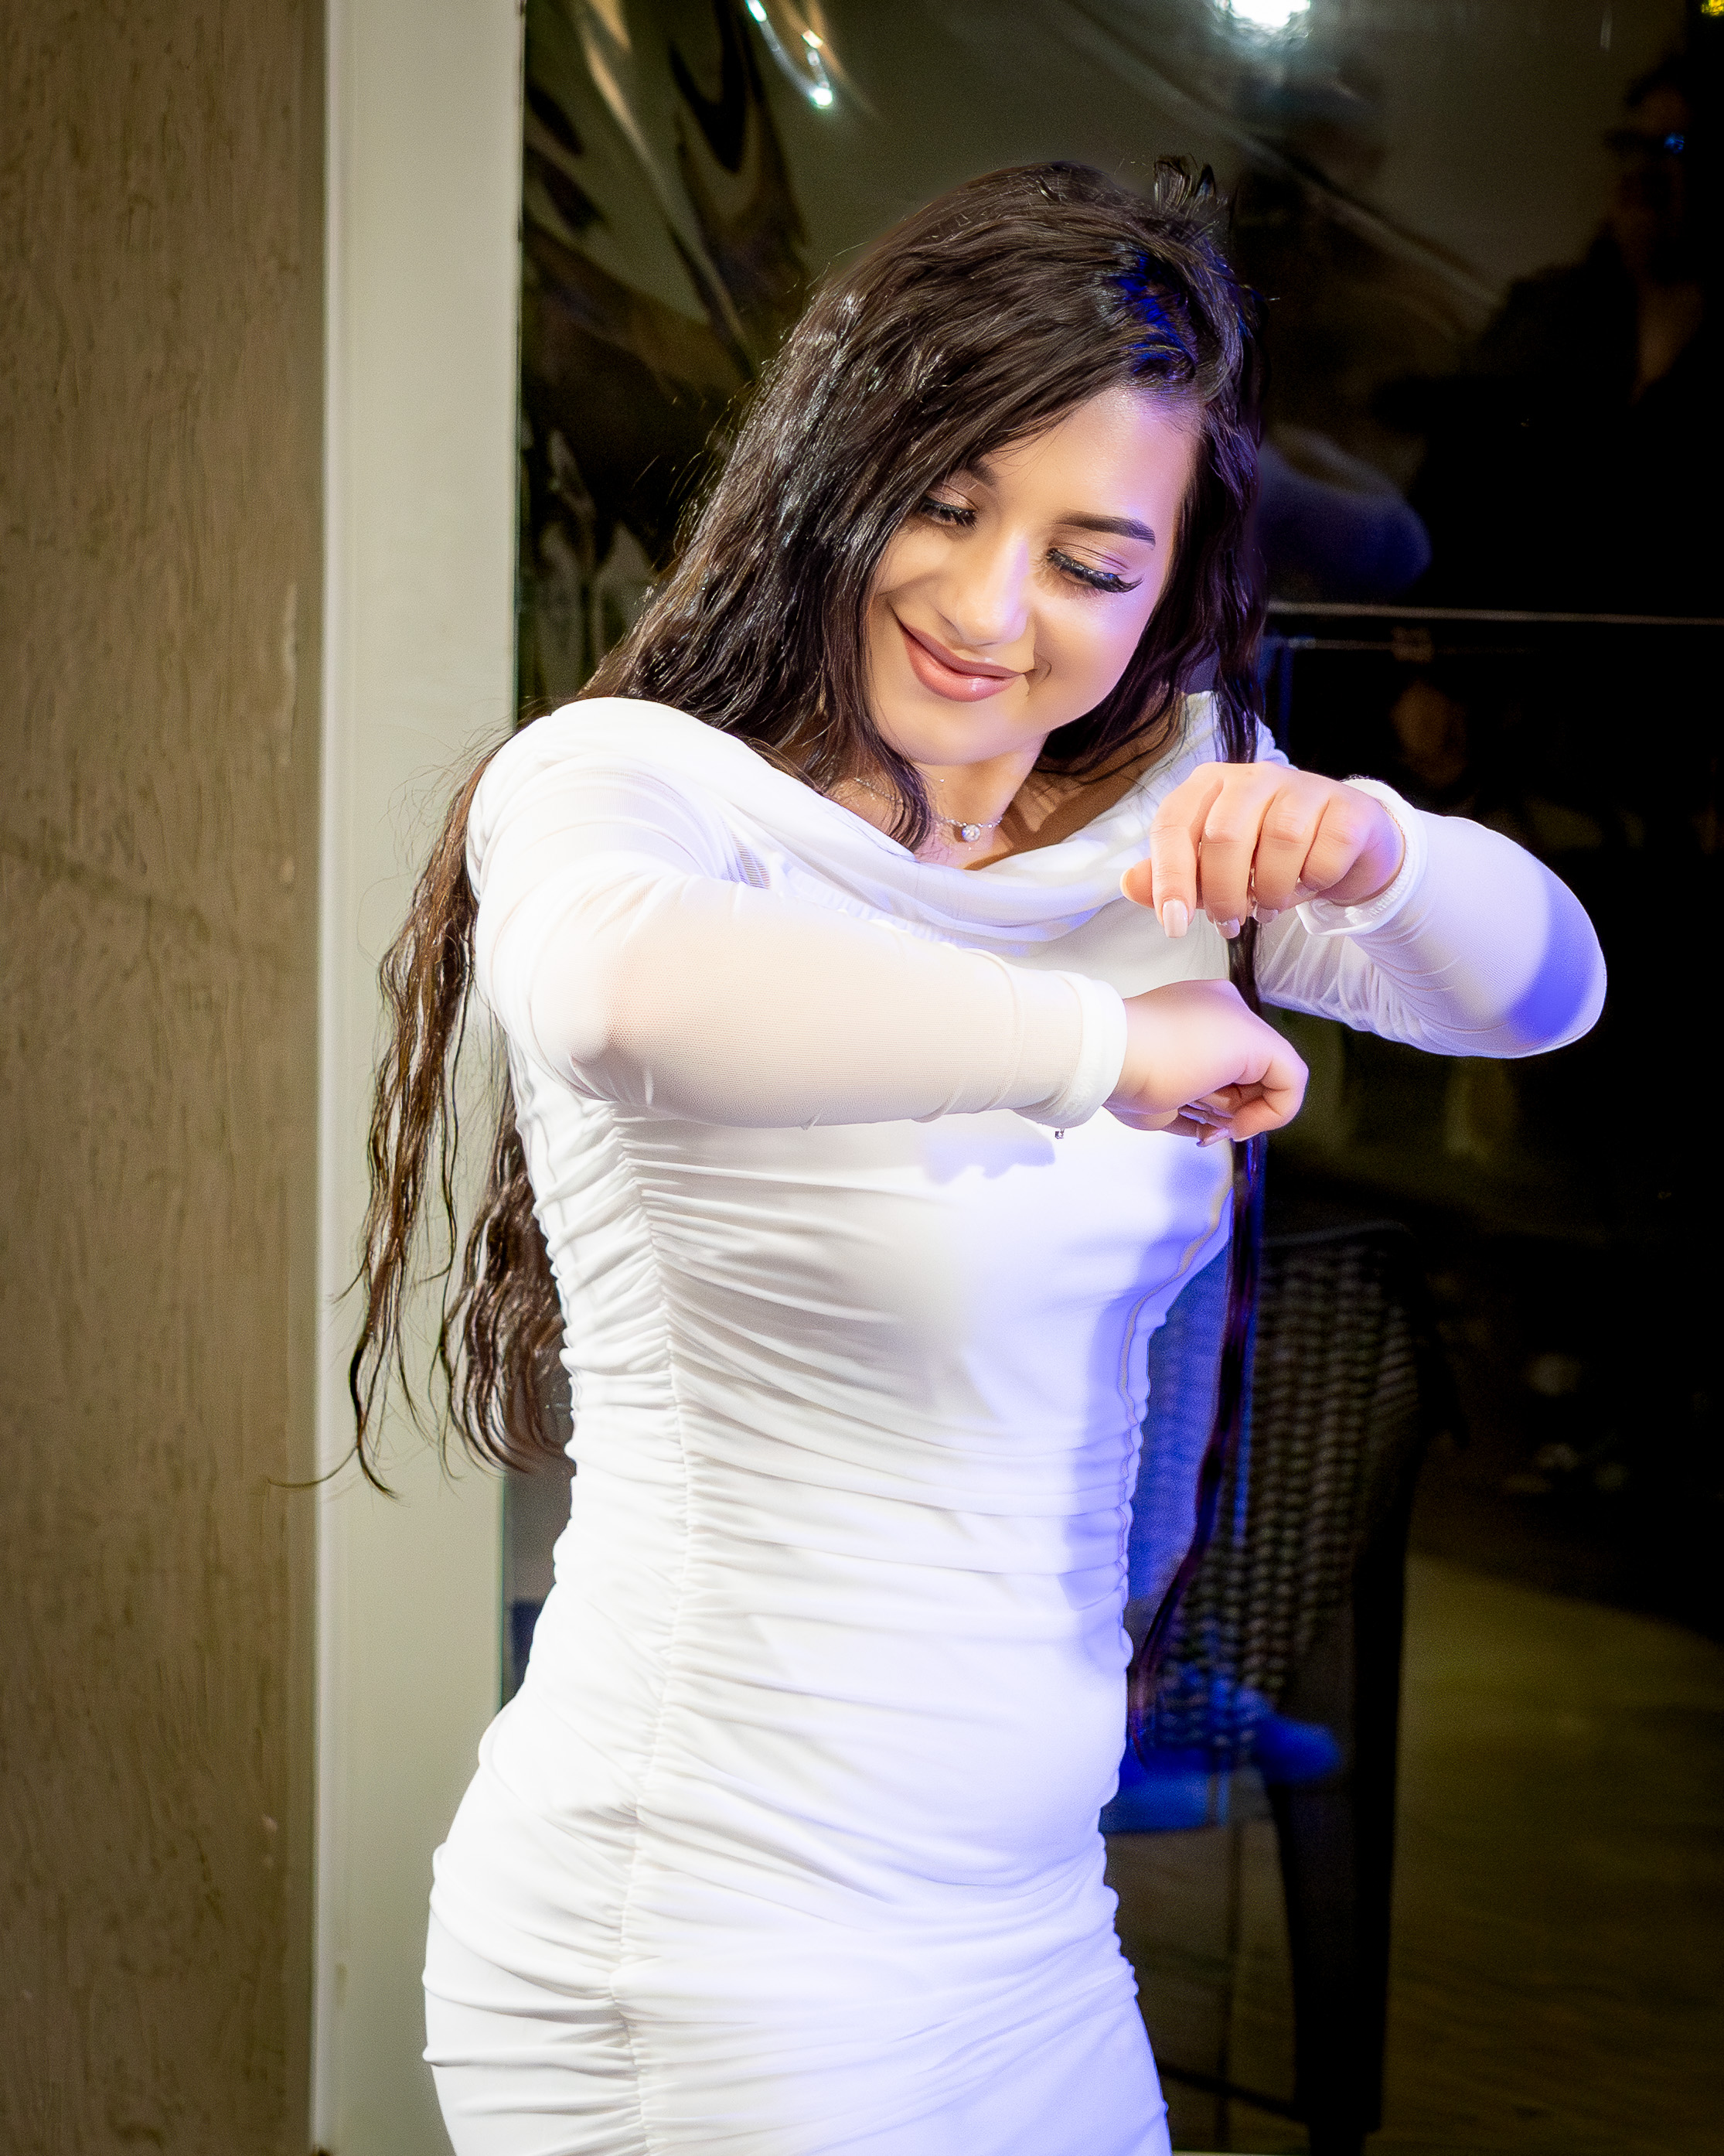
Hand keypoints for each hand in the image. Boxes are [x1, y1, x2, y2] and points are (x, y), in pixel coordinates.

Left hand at [1107, 979, 1307, 1143]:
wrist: (1113, 1062)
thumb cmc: (1181, 1048)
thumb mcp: (1253, 1043)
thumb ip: (1288, 1075)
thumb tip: (1261, 1109)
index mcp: (1233, 1014)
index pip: (1279, 1064)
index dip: (1274, 1097)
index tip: (1251, 1112)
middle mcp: (1212, 1039)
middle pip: (1254, 1088)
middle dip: (1241, 1103)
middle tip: (1215, 1100)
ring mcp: (1188, 1070)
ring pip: (1227, 1108)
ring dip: (1218, 1115)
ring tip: (1192, 1103)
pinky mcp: (1167, 1099)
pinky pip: (1200, 1122)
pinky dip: (1204, 1131)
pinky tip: (1197, 1130)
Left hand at [1121, 763, 1402, 939]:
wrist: (1343, 849)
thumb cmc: (1265, 857)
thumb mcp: (1212, 870)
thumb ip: (1170, 877)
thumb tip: (1129, 884)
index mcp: (1209, 785)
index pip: (1174, 824)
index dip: (1170, 878)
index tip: (1173, 925)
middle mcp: (1253, 776)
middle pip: (1225, 836)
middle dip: (1223, 893)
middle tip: (1229, 924)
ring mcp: (1304, 786)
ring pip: (1279, 843)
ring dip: (1270, 892)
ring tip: (1267, 907)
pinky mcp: (1346, 808)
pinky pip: (1324, 855)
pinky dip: (1312, 883)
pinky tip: (1307, 885)